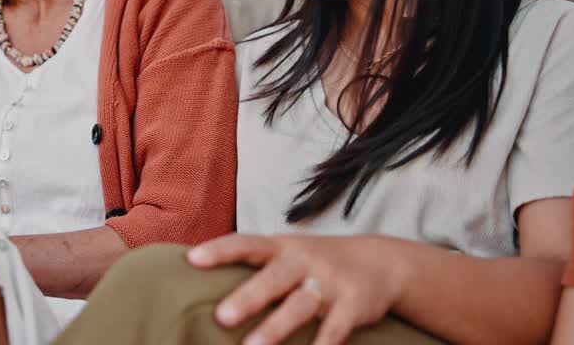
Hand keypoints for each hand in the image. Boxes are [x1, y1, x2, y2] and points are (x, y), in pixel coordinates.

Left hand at [188, 233, 407, 344]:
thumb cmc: (316, 262)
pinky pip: (335, 330)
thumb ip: (254, 263)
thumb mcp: (288, 252)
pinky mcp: (354, 305)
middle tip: (221, 317)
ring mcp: (330, 283)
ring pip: (300, 306)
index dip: (219, 250)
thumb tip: (199, 272)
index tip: (192, 260)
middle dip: (248, 297)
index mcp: (282, 248)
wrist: (381, 262)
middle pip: (273, 278)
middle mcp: (304, 262)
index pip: (246, 243)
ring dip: (276, 328)